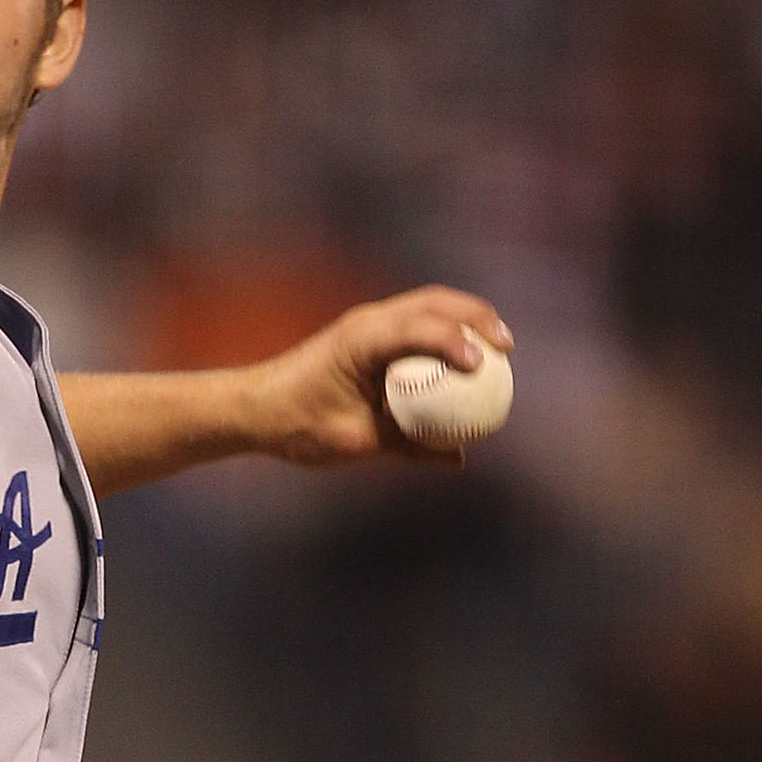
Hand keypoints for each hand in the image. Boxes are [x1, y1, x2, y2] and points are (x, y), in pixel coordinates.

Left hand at [247, 287, 512, 468]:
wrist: (254, 408)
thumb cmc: (296, 426)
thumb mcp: (355, 441)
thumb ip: (407, 446)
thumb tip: (457, 458)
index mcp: (361, 340)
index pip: (419, 328)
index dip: (457, 342)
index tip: (484, 365)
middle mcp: (368, 322)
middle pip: (435, 302)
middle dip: (477, 317)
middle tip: (507, 347)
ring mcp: (369, 324)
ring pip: (429, 306)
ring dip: (466, 319)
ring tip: (499, 345)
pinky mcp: (369, 335)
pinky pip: (417, 326)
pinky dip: (446, 335)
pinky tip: (468, 359)